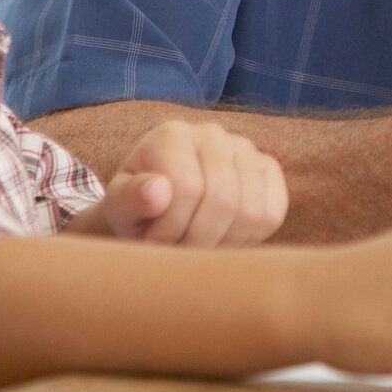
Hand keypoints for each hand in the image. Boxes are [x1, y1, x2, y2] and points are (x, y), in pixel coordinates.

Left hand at [64, 118, 287, 246]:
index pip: (187, 188)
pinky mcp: (269, 170)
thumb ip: (130, 198)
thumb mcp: (120, 206)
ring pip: (251, 211)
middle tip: (178, 256)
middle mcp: (213, 134)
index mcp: (172, 135)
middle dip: (199, 241)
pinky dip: (248, 239)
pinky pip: (272, 214)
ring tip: (196, 248)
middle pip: (224, 200)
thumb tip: (158, 192)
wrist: (159, 206)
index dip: (171, 230)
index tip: (153, 247)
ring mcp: (246, 149)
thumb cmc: (137, 208)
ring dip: (222, 244)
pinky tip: (221, 239)